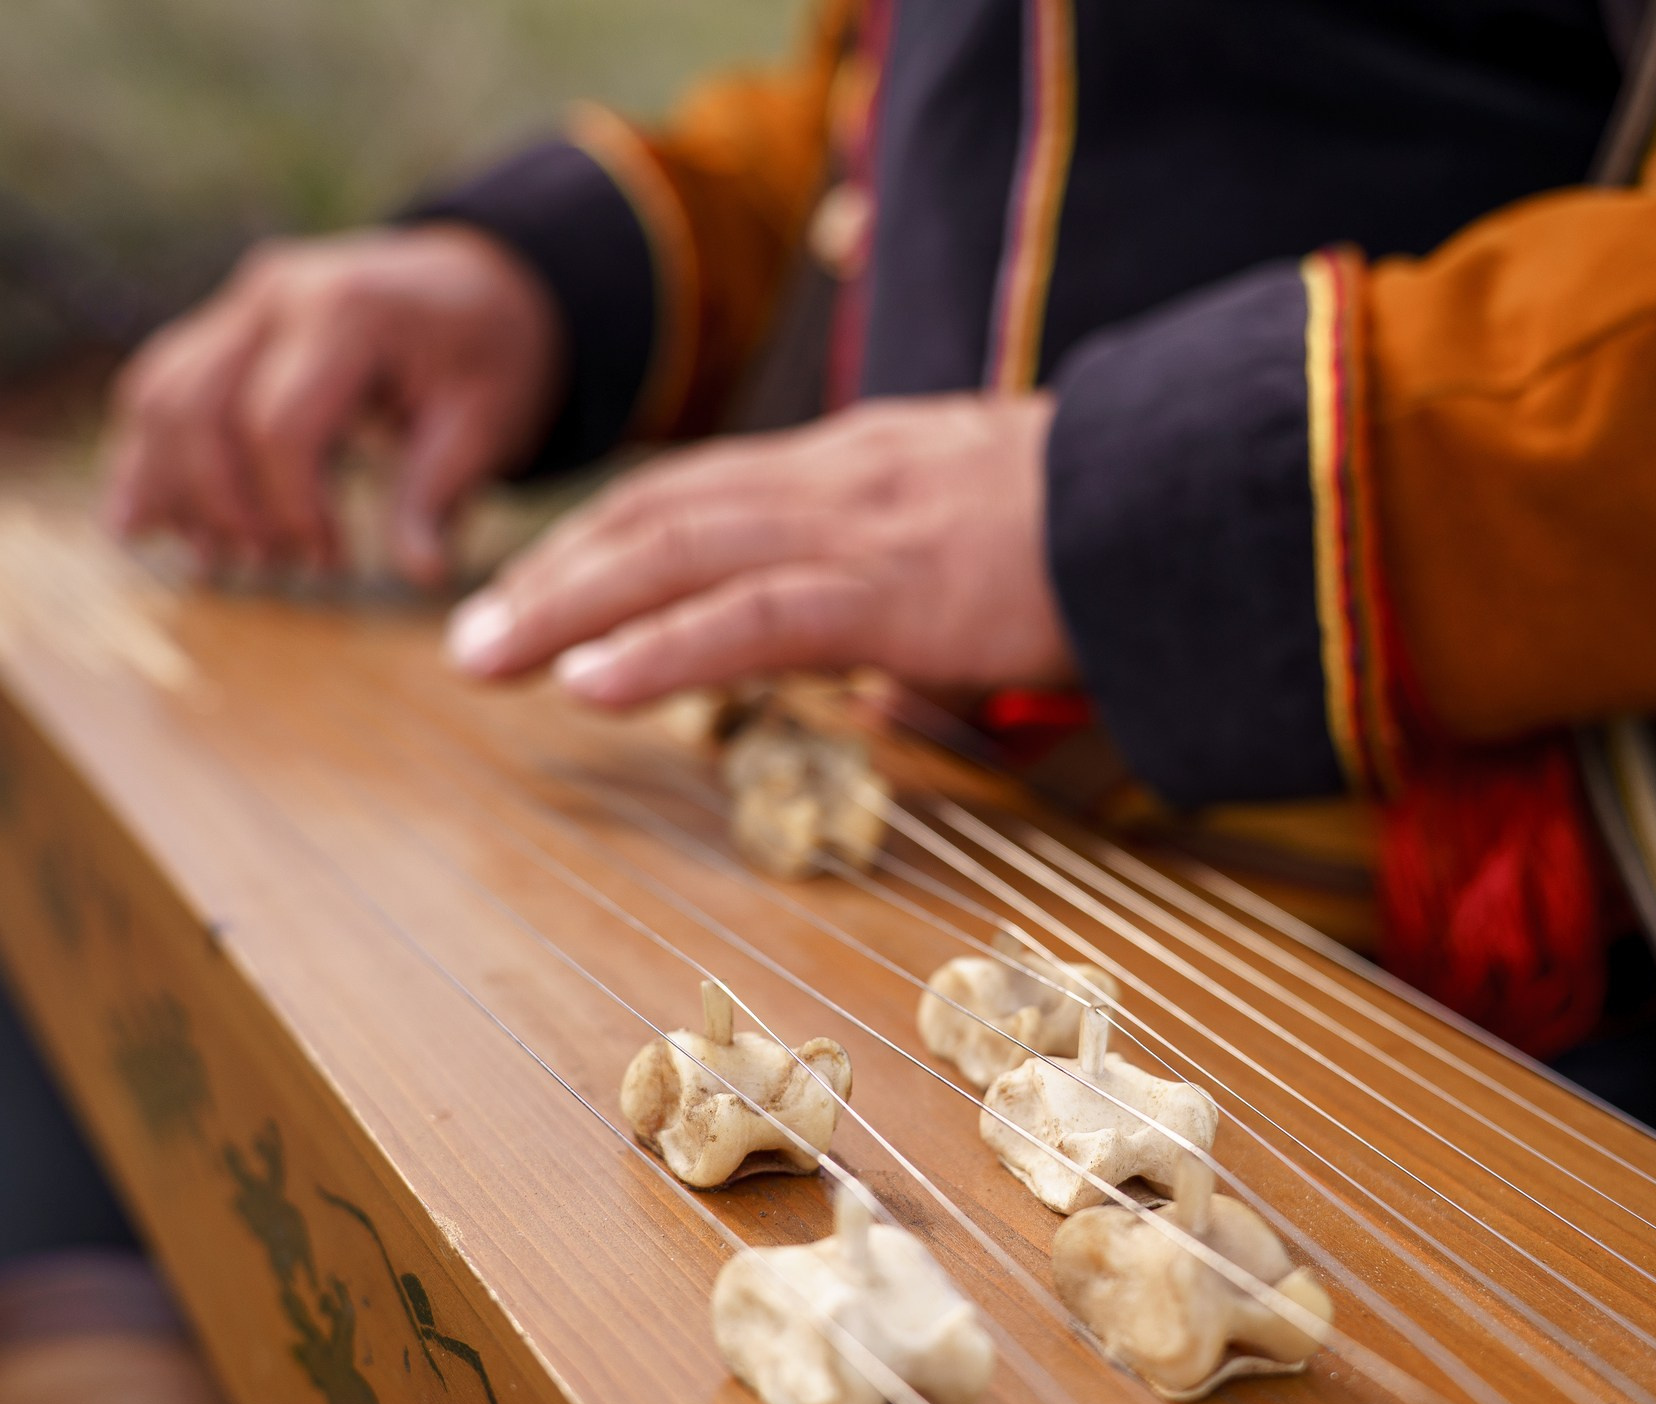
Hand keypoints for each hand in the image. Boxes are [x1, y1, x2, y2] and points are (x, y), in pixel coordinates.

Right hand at [102, 225, 559, 583]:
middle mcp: (277, 294)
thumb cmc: (487, 358)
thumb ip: (438, 496)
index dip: (292, 508)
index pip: (279, 425)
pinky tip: (147, 523)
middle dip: (226, 505)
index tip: (331, 563)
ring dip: (172, 487)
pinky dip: (150, 455)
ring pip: (162, 394)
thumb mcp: (485, 425)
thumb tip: (423, 576)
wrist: (480, 285)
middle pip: (199, 408)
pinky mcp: (224, 324)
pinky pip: (162, 386)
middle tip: (274, 569)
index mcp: (348, 311)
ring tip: (215, 562)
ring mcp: (241, 304)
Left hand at [444, 392, 1072, 701]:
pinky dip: (660, 648)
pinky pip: (753, 618)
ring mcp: (860, 528)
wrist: (1186, 499)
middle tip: (470, 633)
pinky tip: (590, 682)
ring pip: (676, 555)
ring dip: (567, 608)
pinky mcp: (895, 590)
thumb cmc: (1104, 535)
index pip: (701, 491)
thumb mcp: (986, 546)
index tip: (544, 584)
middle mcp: (836, 480)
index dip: (608, 537)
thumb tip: (880, 672)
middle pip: (660, 515)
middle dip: (555, 574)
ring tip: (485, 657)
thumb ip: (916, 593)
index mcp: (856, 469)